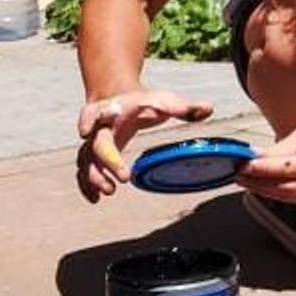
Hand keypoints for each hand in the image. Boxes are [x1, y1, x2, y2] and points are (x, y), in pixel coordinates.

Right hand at [76, 88, 213, 201]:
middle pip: (94, 145)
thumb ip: (184, 107)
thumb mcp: (163, 100)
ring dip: (94, 177)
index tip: (86, 132)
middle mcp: (99, 128)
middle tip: (123, 178)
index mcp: (112, 110)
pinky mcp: (95, 157)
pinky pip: (85, 172)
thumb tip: (209, 109)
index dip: (88, 121)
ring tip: (109, 191)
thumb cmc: (143, 100)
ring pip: (86, 162)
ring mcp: (94, 143)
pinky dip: (87, 186)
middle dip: (106, 161)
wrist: (119, 96)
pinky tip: (96, 199)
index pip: (95, 113)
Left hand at [237, 116, 295, 204]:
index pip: (289, 168)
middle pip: (286, 188)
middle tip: (239, 173)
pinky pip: (293, 199)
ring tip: (246, 179)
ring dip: (263, 189)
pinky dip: (275, 192)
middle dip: (259, 182)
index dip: (264, 168)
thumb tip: (254, 158)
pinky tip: (262, 184)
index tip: (244, 164)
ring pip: (287, 197)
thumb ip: (280, 149)